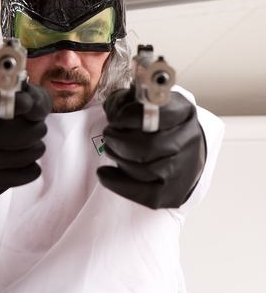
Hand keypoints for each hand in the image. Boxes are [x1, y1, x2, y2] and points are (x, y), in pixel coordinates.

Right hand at [0, 77, 51, 205]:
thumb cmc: (7, 118)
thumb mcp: (23, 98)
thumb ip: (33, 97)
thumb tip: (34, 108)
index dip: (11, 101)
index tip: (28, 104)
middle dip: (30, 132)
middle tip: (41, 130)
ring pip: (1, 157)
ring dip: (31, 152)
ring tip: (38, 147)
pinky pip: (3, 178)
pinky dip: (26, 172)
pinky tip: (32, 166)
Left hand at [97, 88, 205, 208]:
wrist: (186, 154)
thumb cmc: (160, 125)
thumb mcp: (149, 103)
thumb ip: (130, 100)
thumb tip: (114, 109)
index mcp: (184, 112)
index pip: (158, 113)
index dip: (130, 116)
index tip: (116, 118)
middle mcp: (189, 140)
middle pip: (149, 146)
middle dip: (119, 141)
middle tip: (108, 135)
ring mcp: (184, 169)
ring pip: (144, 169)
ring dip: (118, 158)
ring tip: (110, 149)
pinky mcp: (173, 193)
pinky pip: (141, 192)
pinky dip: (117, 183)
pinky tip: (104, 173)